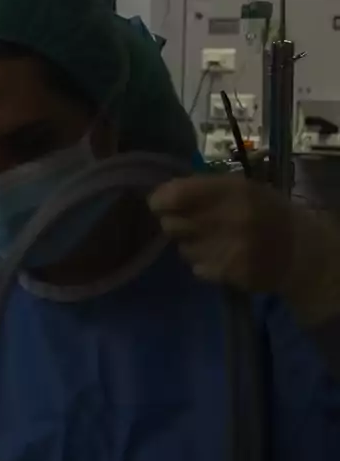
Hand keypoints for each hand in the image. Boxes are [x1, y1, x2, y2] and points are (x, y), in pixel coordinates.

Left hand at [150, 174, 339, 324]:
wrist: (300, 250)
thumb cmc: (264, 212)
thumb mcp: (240, 189)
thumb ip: (202, 189)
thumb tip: (160, 196)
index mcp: (232, 190)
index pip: (174, 196)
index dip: (160, 201)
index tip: (160, 205)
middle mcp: (229, 217)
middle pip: (171, 224)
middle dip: (176, 224)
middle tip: (192, 224)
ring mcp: (229, 248)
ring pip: (182, 248)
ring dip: (191, 245)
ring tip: (215, 241)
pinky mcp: (229, 272)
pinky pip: (197, 267)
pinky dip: (204, 264)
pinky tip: (223, 257)